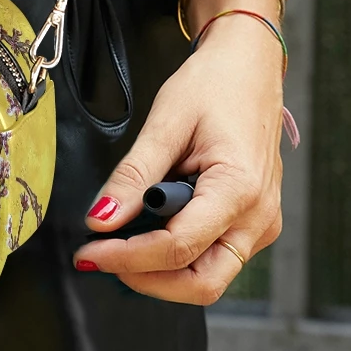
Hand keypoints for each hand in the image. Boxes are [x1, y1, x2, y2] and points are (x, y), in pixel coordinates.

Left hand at [73, 15, 284, 304]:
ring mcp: (261, 224)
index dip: (126, 256)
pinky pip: (214, 258)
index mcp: (239, 189)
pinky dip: (178, 256)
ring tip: (121, 242)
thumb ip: (133, 176)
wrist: (249, 67)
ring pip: (209, 278)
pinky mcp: (253, 223)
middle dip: (146, 279)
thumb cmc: (213, 86)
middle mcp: (258, 217)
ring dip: (161, 272)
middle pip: (201, 284)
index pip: (178, 248)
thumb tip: (100, 219)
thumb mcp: (164, 123)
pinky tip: (149, 229)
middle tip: (102, 256)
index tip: (89, 250)